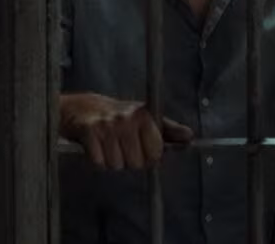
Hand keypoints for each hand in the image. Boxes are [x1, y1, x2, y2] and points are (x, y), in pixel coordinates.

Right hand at [60, 93, 193, 170]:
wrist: (84, 108)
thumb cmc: (121, 116)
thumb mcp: (148, 119)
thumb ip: (170, 131)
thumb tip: (189, 137)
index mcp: (145, 116)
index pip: (156, 153)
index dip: (150, 157)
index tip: (144, 150)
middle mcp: (127, 118)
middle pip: (136, 163)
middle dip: (130, 160)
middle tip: (124, 147)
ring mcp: (107, 125)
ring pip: (117, 165)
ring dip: (113, 161)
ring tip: (110, 145)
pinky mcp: (88, 132)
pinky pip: (99, 163)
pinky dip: (98, 161)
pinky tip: (98, 147)